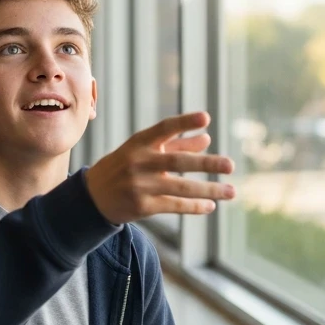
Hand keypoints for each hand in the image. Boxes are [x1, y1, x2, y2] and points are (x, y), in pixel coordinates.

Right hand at [84, 111, 234, 224]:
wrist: (93, 197)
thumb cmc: (124, 167)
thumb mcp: (145, 151)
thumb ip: (176, 145)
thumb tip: (207, 139)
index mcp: (140, 142)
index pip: (164, 128)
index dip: (185, 122)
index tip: (206, 118)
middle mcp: (139, 162)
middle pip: (178, 161)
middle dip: (207, 164)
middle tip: (231, 165)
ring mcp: (140, 185)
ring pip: (181, 188)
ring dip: (209, 190)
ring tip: (231, 192)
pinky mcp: (142, 206)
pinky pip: (174, 205)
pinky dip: (195, 206)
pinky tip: (211, 205)